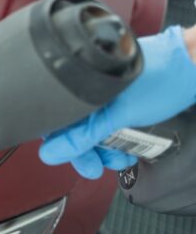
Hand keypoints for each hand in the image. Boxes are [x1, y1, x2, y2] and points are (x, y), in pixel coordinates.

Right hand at [39, 26, 195, 178]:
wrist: (194, 66)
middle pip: (74, 130)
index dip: (63, 147)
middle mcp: (89, 90)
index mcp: (80, 87)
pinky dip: (118, 140)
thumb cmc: (162, 80)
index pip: (56, 122)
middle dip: (88, 153)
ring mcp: (106, 96)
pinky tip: (128, 148)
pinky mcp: (121, 100)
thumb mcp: (119, 115)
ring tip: (122, 158)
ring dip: (105, 150)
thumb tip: (52, 153)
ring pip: (94, 130)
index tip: (78, 162)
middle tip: (97, 167)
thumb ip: (84, 136)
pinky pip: (110, 125)